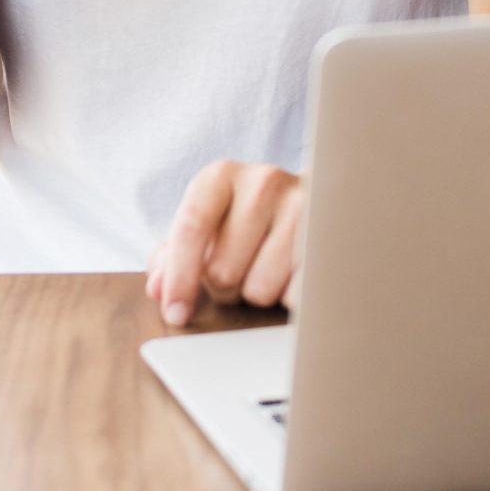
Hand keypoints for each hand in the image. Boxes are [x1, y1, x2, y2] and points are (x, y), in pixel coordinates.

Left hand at [147, 160, 306, 325]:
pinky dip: (288, 297)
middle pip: (222, 271)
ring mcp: (302, 206)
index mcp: (221, 176)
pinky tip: (291, 274)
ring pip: (260, 289)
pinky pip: (296, 296)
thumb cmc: (245, 217)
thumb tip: (158, 289)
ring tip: (265, 269)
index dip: (180, 278)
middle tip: (236, 271)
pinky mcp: (331, 236)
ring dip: (256, 294)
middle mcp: (263, 182)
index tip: (176, 314)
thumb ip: (171, 256)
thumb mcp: (205, 225)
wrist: (312, 196)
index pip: (192, 229)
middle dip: (223, 287)